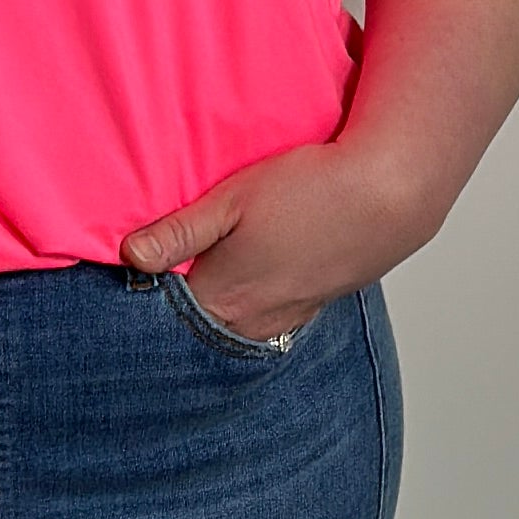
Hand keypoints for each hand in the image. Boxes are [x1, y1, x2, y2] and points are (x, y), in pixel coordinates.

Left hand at [121, 130, 426, 341]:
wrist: (387, 199)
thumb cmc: (309, 191)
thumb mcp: (231, 200)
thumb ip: (179, 233)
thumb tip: (130, 256)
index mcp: (222, 298)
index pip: (163, 315)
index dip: (145, 294)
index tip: (132, 271)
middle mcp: (250, 323)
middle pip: (196, 327)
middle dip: (177, 307)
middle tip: (166, 273)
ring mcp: (283, 322)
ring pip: (232, 326)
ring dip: (218, 307)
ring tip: (213, 272)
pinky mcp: (309, 313)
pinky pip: (265, 322)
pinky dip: (251, 307)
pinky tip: (254, 278)